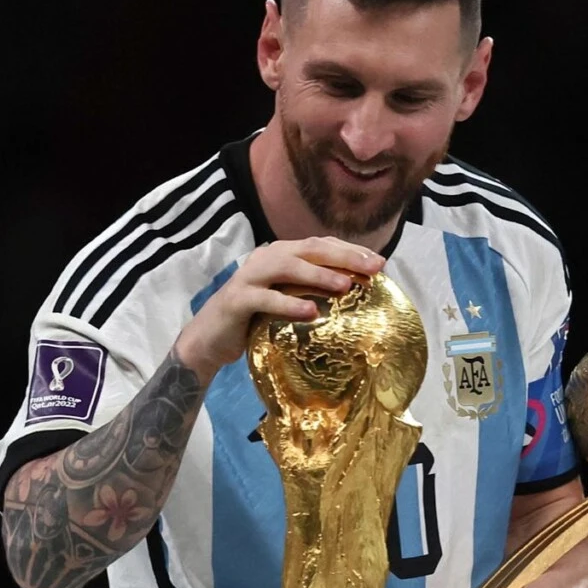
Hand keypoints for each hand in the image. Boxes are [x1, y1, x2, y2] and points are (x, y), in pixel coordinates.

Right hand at [176, 236, 384, 377]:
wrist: (208, 341)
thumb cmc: (253, 321)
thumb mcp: (286, 302)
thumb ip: (310, 293)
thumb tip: (354, 294)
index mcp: (280, 256)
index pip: (320, 245)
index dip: (350, 250)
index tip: (379, 263)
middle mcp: (265, 259)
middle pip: (308, 249)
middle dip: (344, 256)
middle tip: (373, 268)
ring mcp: (248, 278)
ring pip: (287, 267)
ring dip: (318, 275)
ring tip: (345, 285)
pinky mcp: (235, 300)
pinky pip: (264, 298)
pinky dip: (288, 304)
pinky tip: (311, 312)